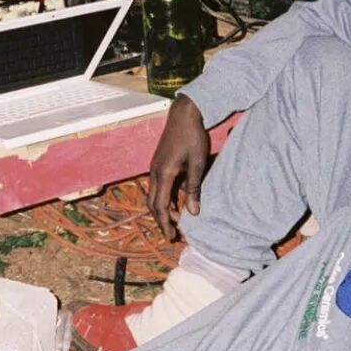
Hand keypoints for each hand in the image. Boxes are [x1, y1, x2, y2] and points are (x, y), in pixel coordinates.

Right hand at [146, 94, 209, 240]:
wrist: (185, 113)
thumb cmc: (193, 137)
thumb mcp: (197, 164)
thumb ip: (193, 189)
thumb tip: (193, 212)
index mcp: (164, 173)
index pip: (160, 206)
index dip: (165, 223)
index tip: (172, 237)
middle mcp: (155, 171)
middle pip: (153, 203)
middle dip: (161, 220)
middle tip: (173, 234)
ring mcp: (155, 166)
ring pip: (154, 195)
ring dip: (162, 209)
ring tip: (174, 220)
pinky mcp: (158, 162)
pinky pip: (157, 186)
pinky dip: (163, 198)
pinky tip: (174, 202)